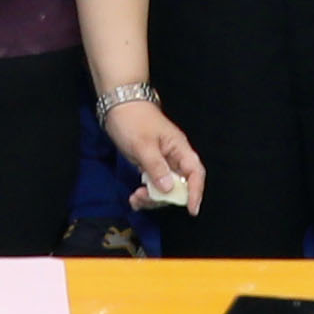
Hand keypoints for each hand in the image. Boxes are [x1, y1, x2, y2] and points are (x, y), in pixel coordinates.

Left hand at [101, 86, 209, 213]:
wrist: (117, 104)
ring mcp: (162, 161)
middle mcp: (174, 157)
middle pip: (180, 185)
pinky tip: (134, 198)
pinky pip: (153, 184)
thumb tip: (169, 189)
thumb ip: (156, 167)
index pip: (195, 172)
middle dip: (165, 198)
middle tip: (145, 199)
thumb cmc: (133, 120)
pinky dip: (145, 193)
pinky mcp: (150, 164)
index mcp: (179, 148)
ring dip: (152, 197)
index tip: (191, 210)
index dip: (196, 191)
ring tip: (135, 198)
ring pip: (165, 187)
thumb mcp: (143, 145)